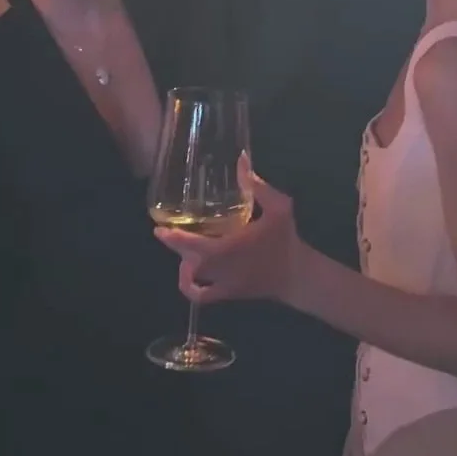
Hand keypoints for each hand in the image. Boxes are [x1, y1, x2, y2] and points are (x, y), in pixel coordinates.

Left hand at [155, 157, 299, 304]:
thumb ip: (258, 186)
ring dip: (183, 263)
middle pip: (187, 259)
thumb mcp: (279, 207)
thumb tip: (241, 159)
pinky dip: (190, 287)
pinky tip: (190, 273)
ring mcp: (223, 283)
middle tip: (166, 231)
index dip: (174, 238)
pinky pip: (201, 296)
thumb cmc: (285, 240)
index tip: (159, 228)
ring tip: (183, 247)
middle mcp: (221, 268)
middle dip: (175, 245)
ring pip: (192, 277)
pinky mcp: (227, 293)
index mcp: (229, 247)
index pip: (193, 245)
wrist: (296, 275)